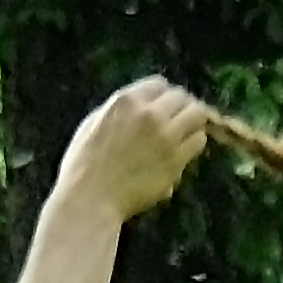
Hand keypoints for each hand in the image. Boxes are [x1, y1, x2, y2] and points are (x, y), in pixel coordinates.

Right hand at [54, 76, 213, 222]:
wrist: (91, 197)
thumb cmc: (84, 163)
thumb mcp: (96, 122)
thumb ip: (122, 111)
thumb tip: (143, 109)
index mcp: (125, 101)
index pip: (159, 84)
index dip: (164, 95)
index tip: (166, 105)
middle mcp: (149, 114)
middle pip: (182, 97)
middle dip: (183, 106)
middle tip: (182, 118)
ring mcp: (165, 137)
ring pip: (197, 116)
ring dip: (194, 123)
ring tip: (186, 133)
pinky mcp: (176, 160)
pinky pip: (197, 142)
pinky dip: (195, 142)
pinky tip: (186, 150)